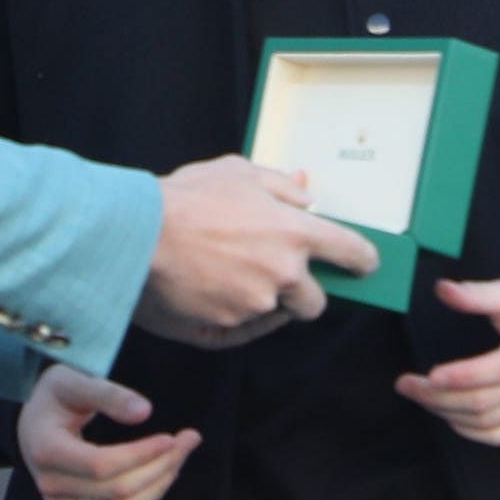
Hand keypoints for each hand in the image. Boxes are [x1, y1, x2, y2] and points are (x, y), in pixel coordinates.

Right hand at [21, 366, 202, 499]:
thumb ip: (108, 394)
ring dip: (159, 483)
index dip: (140, 455)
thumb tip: (145, 412)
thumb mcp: (73, 381)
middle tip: (189, 439)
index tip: (171, 437)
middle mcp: (50, 483)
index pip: (101, 465)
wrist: (35, 420)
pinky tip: (163, 470)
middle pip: (117, 488)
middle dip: (160, 466)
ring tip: (181, 455)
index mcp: (45, 450)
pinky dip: (147, 494)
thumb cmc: (54, 396)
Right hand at [138, 157, 380, 342]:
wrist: (134, 233)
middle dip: (303, 294)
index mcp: (295, 232)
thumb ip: (281, 185)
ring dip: (262, 300)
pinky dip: (231, 313)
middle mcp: (284, 272)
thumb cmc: (184, 198)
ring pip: (275, 314)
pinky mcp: (228, 324)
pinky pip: (242, 327)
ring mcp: (257, 303)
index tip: (364, 266)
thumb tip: (307, 195)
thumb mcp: (236, 172)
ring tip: (226, 278)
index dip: (364, 261)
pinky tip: (209, 292)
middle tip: (276, 278)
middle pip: (317, 302)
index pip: (352, 252)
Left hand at [396, 278, 499, 445]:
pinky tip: (444, 410)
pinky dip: (465, 428)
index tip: (429, 374)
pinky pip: (498, 435)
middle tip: (405, 384)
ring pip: (487, 421)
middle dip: (438, 396)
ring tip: (419, 394)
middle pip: (487, 400)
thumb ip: (478, 294)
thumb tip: (442, 289)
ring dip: (445, 411)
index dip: (464, 375)